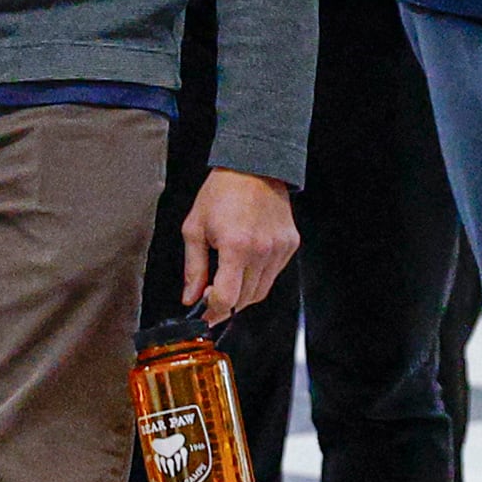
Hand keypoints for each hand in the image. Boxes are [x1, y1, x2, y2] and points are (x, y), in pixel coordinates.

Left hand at [182, 169, 299, 320]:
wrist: (253, 167)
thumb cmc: (220, 193)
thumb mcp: (194, 228)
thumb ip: (193, 268)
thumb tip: (190, 298)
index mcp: (236, 246)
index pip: (228, 298)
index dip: (213, 312)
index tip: (203, 315)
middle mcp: (262, 251)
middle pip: (245, 300)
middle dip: (225, 305)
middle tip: (210, 297)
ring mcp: (280, 249)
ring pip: (261, 291)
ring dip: (242, 294)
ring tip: (226, 279)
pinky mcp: (290, 245)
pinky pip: (273, 274)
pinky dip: (258, 278)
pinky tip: (245, 264)